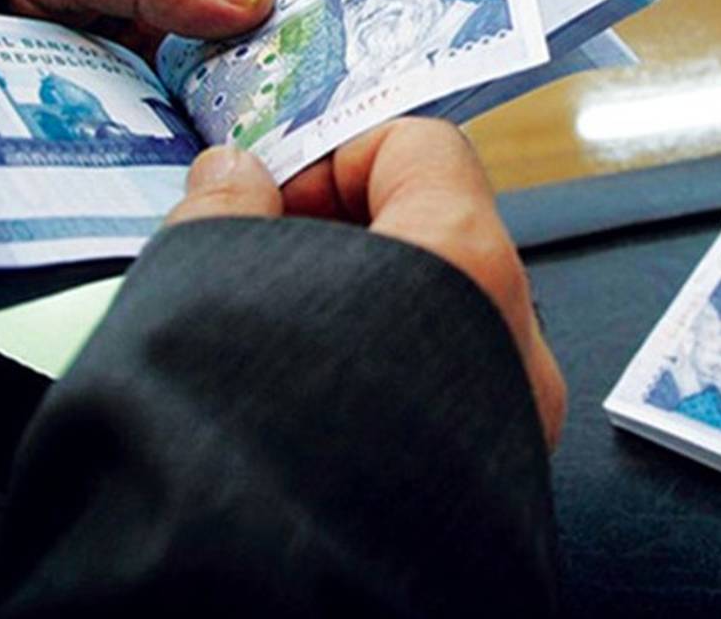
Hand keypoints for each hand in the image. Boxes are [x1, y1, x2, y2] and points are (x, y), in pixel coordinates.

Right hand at [165, 119, 566, 449]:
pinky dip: (378, 370)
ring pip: (434, 314)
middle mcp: (513, 342)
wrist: (275, 606)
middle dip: (337, 236)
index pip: (421, 148)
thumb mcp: (207, 292)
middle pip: (433, 230)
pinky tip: (306, 404)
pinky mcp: (489, 473)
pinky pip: (438, 385)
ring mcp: (512, 416)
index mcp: (466, 270)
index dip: (332, 157)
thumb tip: (233, 173)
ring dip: (351, 307)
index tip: (267, 199)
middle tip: (255, 269)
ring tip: (269, 345)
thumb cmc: (255, 454)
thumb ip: (224, 207)